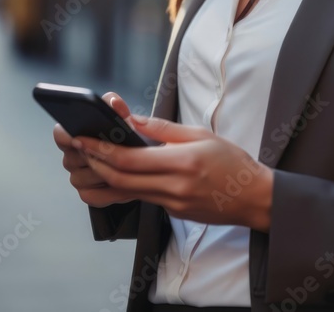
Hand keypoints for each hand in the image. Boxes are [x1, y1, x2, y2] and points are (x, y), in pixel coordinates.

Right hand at [52, 92, 139, 207]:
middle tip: (110, 150)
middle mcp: (71, 157)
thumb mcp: (124, 118)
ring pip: (83, 178)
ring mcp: (77, 177)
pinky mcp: (88, 194)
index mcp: (73, 134)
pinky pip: (92, 196)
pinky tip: (122, 182)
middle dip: (92, 155)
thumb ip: (117, 107)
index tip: (77, 136)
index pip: (60, 134)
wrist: (143, 161)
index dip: (67, 135)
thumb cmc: (128, 137)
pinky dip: (108, 191)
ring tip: (121, 166)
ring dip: (102, 173)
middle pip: (72, 158)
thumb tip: (114, 102)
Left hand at [73, 113, 273, 231]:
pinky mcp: (173, 213)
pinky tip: (114, 174)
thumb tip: (131, 120)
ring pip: (127, 191)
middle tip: (79, 147)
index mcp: (182, 162)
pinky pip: (141, 198)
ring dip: (104, 176)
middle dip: (95, 163)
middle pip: (121, 178)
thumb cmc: (232, 162)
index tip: (84, 139)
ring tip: (90, 159)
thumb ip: (162, 129)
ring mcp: (173, 203)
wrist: (254, 198)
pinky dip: (123, 185)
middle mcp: (174, 187)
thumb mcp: (200, 135)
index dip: (101, 150)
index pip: (130, 159)